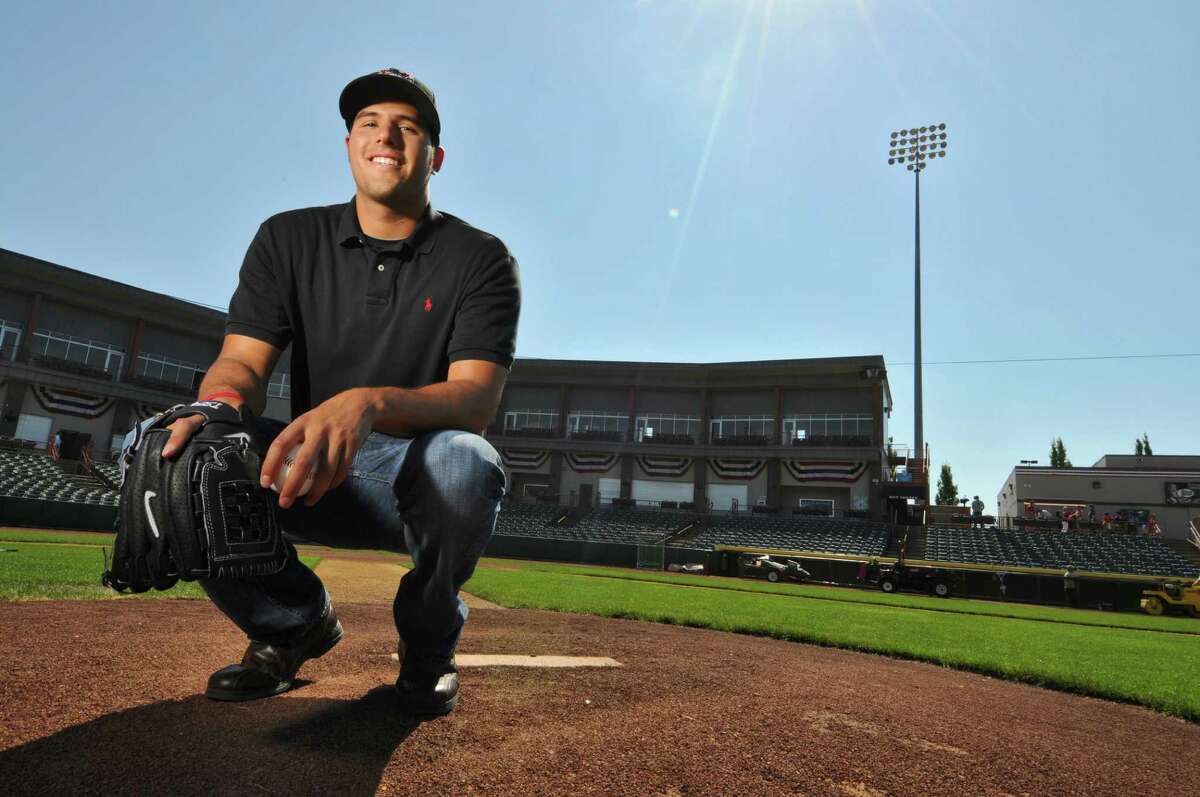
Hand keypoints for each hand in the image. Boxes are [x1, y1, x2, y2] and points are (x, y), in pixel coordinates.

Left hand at [260, 388, 377, 508]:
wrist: (359, 404)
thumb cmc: (327, 417)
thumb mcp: (308, 420)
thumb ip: (296, 438)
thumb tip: (276, 465)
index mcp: (302, 422)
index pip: (280, 444)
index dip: (270, 464)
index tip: (265, 482)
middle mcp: (319, 429)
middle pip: (303, 462)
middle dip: (292, 486)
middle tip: (285, 502)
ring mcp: (337, 437)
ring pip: (326, 470)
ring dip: (316, 491)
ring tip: (308, 502)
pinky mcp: (352, 444)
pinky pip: (342, 470)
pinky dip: (334, 483)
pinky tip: (327, 489)